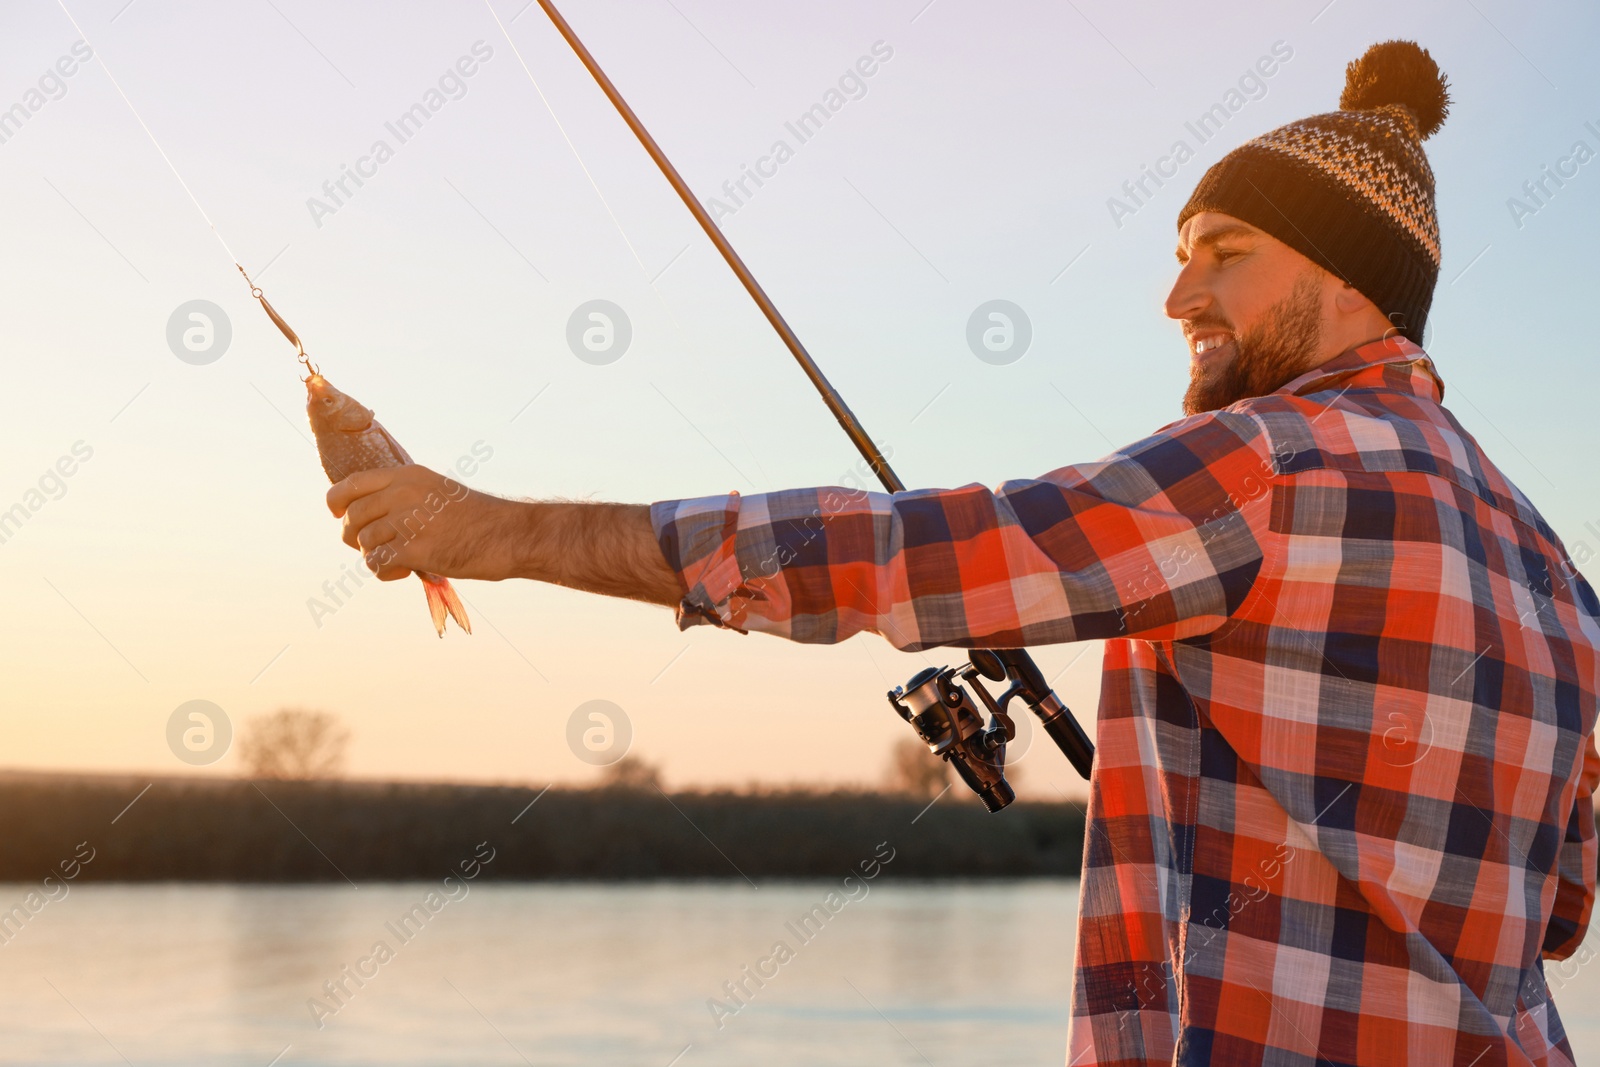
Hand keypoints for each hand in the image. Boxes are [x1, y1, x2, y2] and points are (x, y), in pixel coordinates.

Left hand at [326, 465, 524, 581]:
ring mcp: (408, 521)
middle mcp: (403, 493)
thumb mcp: (437, 491)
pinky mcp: (415, 549)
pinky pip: (377, 563)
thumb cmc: (477, 518)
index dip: (336, 502)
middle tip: (374, 548)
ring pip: (364, 543)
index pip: (351, 484)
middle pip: (352, 517)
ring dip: (374, 557)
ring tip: (398, 561)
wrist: (508, 535)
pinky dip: (385, 573)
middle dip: (355, 537)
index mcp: (408, 475)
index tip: (339, 515)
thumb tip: (369, 515)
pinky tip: (404, 572)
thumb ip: (403, 497)